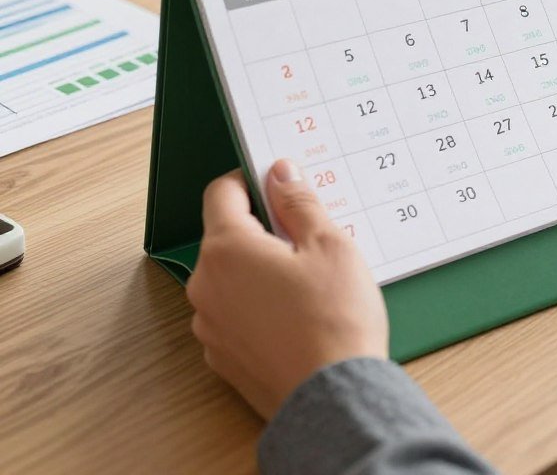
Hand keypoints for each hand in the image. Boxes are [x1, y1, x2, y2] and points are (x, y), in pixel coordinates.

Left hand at [187, 160, 387, 419]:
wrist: (333, 399)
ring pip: (231, 277)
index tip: (278, 182)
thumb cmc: (334, 319)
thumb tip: (280, 173)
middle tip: (308, 234)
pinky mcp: (224, 358)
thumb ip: (299, 202)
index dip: (250, 179)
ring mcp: (211, 327)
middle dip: (263, 228)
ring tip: (308, 279)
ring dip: (261, 268)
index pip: (220, 193)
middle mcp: (206, 287)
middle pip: (226, 236)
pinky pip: (236, 313)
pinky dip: (260, 304)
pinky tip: (298, 312)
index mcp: (226, 250)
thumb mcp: (328, 243)